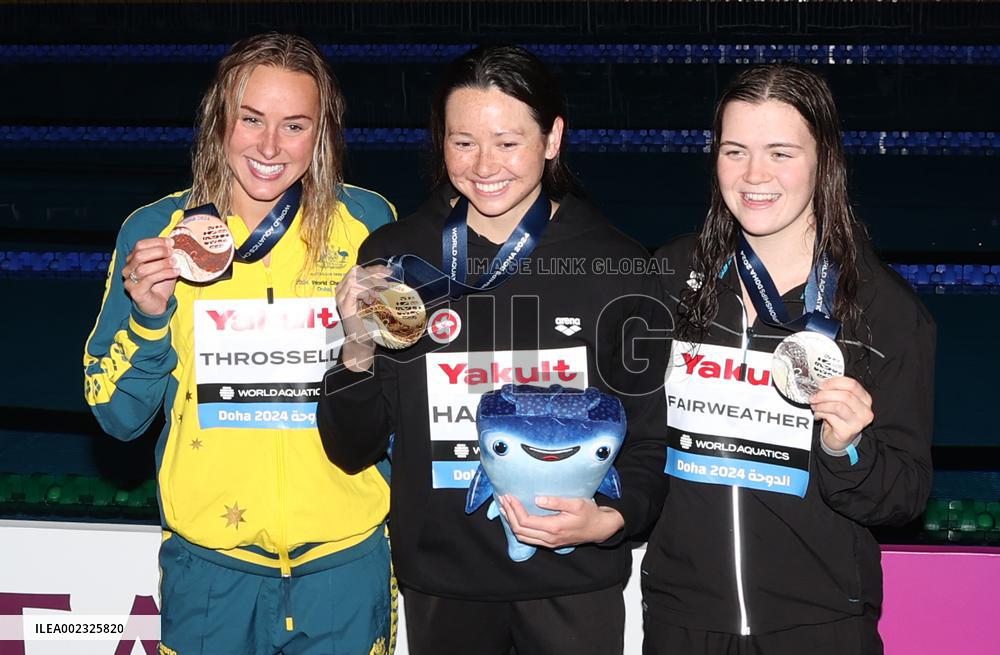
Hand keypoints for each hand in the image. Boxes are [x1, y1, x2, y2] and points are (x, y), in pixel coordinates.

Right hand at [122, 237, 179, 315]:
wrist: (158, 305)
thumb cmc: (160, 284)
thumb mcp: (164, 267)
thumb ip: (166, 256)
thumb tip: (173, 244)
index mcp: (133, 260)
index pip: (140, 245)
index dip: (156, 242)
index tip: (171, 242)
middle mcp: (128, 269)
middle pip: (139, 255)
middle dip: (158, 251)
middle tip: (172, 252)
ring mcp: (129, 281)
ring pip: (143, 268)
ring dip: (162, 264)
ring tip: (175, 263)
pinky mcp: (135, 291)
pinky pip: (149, 280)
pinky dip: (164, 274)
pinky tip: (175, 272)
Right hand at [335, 264, 391, 370]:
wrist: (362, 340)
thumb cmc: (370, 322)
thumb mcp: (376, 301)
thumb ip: (378, 289)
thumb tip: (391, 277)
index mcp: (348, 286)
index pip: (360, 269)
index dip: (375, 269)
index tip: (389, 272)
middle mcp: (342, 289)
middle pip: (356, 271)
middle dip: (373, 275)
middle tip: (385, 286)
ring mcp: (341, 297)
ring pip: (354, 278)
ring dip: (370, 284)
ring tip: (380, 294)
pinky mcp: (343, 305)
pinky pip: (353, 290)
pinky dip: (365, 292)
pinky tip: (372, 300)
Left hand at [497, 494, 624, 549]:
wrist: (600, 529)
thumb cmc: (590, 514)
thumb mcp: (577, 503)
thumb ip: (557, 501)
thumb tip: (538, 499)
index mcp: (554, 528)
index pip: (526, 521)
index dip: (514, 509)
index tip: (509, 496)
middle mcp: (549, 538)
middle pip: (520, 530)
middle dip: (509, 514)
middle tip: (503, 499)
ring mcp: (549, 542)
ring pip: (522, 536)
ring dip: (511, 522)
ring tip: (505, 507)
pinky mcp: (550, 542)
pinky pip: (529, 538)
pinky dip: (518, 528)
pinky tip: (515, 517)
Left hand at [810, 376, 873, 450]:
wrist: (838, 438)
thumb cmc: (839, 418)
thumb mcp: (840, 402)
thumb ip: (835, 391)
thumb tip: (821, 384)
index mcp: (865, 398)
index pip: (852, 384)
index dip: (834, 382)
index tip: (822, 385)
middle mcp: (865, 410)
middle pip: (845, 395)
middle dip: (825, 394)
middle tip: (814, 397)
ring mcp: (858, 422)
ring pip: (838, 406)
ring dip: (822, 404)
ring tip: (815, 406)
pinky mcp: (848, 431)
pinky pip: (831, 417)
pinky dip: (820, 413)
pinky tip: (818, 415)